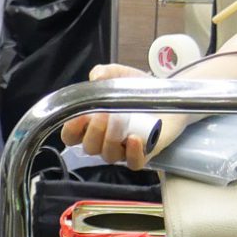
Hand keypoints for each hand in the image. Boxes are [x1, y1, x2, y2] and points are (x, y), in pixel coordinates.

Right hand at [59, 63, 182, 169]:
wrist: (166, 93)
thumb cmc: (135, 87)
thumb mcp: (117, 74)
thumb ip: (102, 72)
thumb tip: (95, 78)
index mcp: (91, 124)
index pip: (71, 137)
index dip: (71, 129)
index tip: (78, 115)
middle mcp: (104, 140)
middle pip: (89, 148)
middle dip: (93, 131)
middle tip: (102, 114)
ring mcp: (123, 149)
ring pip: (108, 156)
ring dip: (111, 139)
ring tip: (120, 119)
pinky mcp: (145, 154)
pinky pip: (134, 163)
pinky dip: (132, 153)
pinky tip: (134, 138)